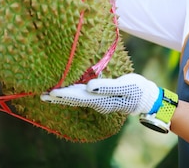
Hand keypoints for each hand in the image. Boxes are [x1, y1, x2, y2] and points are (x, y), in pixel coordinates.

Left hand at [41, 73, 161, 114]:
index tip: (52, 92)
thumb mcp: (124, 86)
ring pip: (77, 98)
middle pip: (74, 99)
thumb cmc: (136, 89)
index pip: (79, 97)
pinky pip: (82, 96)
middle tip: (42, 95)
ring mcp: (99, 100)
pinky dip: (71, 94)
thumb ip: (106, 86)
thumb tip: (88, 86)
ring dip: (62, 96)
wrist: (146, 97)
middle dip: (59, 97)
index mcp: (102, 100)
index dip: (65, 94)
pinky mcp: (101, 96)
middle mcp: (97, 102)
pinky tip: (65, 92)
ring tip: (48, 94)